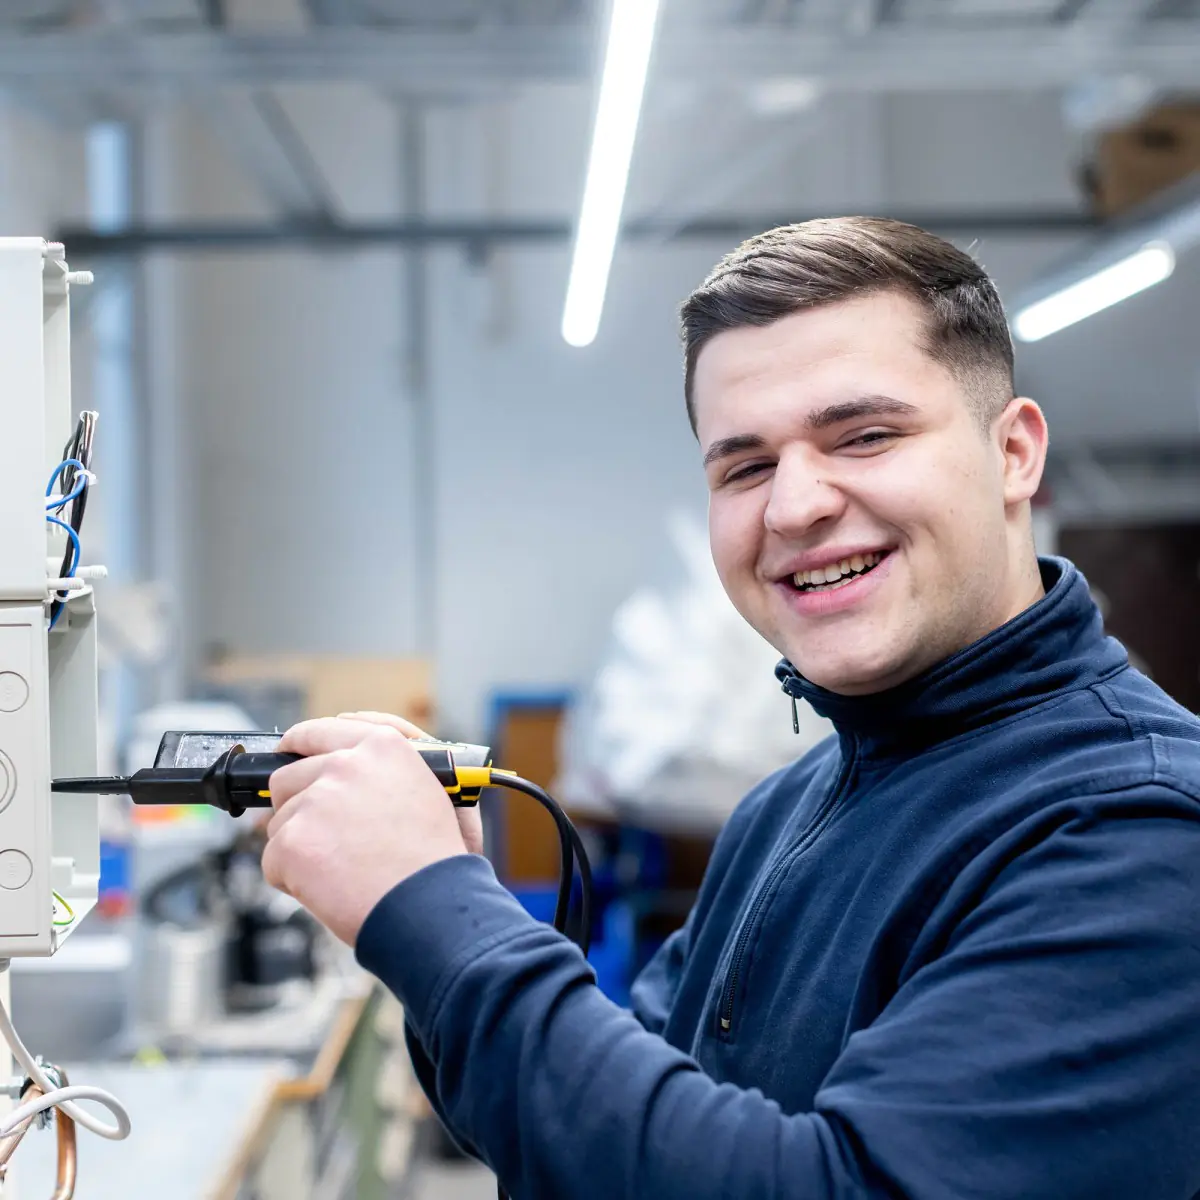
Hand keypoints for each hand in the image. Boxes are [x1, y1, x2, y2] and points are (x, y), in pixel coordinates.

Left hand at [262, 714, 471, 944]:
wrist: (430, 907)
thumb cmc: (436, 859)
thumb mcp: (434, 791)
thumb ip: (390, 769)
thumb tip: (340, 754)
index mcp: (382, 747)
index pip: (323, 731)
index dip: (301, 744)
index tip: (289, 752)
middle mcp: (346, 764)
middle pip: (289, 777)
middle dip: (296, 806)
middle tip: (318, 834)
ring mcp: (316, 800)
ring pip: (280, 822)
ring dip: (301, 846)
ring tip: (341, 869)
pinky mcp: (294, 840)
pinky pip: (273, 861)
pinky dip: (293, 881)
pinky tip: (329, 888)